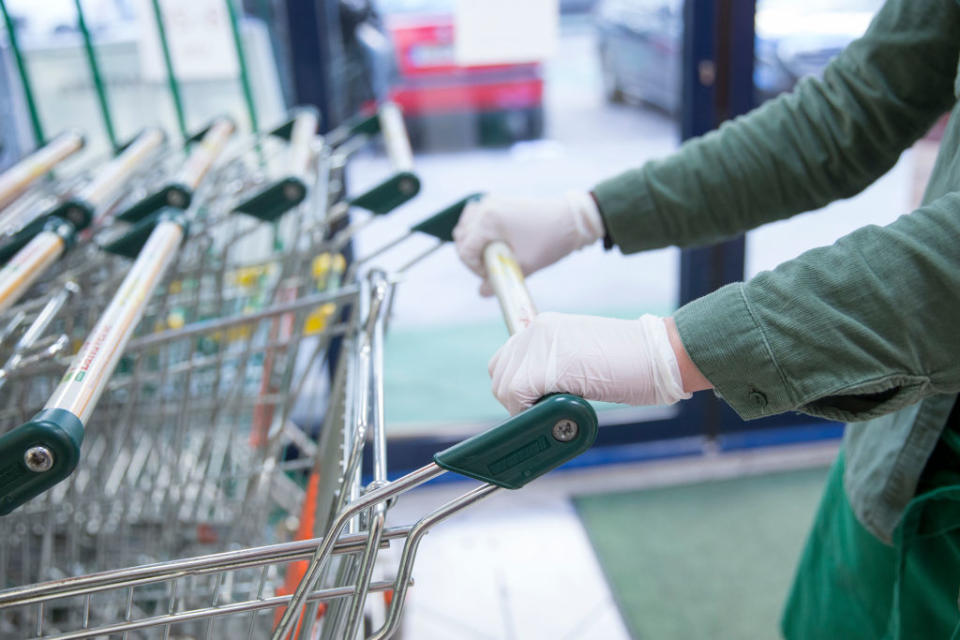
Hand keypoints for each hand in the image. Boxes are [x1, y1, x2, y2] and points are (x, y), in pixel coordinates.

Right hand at [452, 192, 604, 295]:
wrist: (572, 220)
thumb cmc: (550, 241)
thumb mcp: (525, 265)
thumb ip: (500, 280)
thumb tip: (482, 293)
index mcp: (488, 220)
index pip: (465, 251)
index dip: (475, 269)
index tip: (493, 276)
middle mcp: (485, 207)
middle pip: (462, 237)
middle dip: (473, 257)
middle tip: (494, 268)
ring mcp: (492, 201)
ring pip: (466, 225)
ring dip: (473, 242)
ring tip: (493, 255)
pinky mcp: (499, 202)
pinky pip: (476, 216)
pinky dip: (478, 230)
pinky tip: (492, 242)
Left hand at [488, 313, 699, 414]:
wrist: (660, 354)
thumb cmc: (631, 362)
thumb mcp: (582, 356)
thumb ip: (553, 367)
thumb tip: (532, 397)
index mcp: (544, 326)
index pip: (506, 361)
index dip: (516, 387)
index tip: (535, 402)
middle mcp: (536, 331)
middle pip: (500, 375)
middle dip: (517, 400)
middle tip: (548, 409)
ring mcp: (540, 344)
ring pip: (506, 388)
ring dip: (524, 407)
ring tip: (557, 409)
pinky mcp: (548, 363)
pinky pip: (518, 395)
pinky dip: (531, 412)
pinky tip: (558, 411)